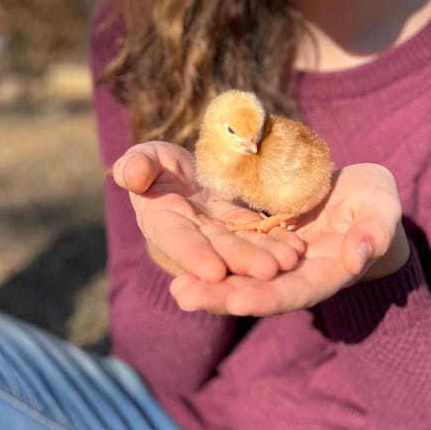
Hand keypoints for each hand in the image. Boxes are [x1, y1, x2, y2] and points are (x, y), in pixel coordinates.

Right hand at [112, 142, 305, 281]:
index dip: (193, 256)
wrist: (181, 174)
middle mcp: (193, 235)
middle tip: (268, 270)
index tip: (214, 271)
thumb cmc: (155, 165)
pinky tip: (296, 246)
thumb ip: (135, 166)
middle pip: (218, 250)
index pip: (177, 240)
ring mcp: (219, 233)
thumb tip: (133, 175)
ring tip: (289, 261)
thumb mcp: (144, 158)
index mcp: (161, 222)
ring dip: (265, 255)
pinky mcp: (240, 224)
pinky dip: (276, 239)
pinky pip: (258, 232)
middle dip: (242, 261)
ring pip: (243, 245)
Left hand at [170, 163, 408, 316]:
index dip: (268, 297)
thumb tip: (358, 257)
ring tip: (176, 288)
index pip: (296, 291)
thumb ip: (375, 232)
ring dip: (209, 285)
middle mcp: (297, 275)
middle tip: (184, 295)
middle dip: (222, 296)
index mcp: (327, 272)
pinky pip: (233, 254)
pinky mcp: (261, 242)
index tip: (237, 301)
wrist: (359, 195)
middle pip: (259, 292)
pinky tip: (180, 261)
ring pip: (240, 277)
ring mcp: (276, 262)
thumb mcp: (382, 208)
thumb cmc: (376, 201)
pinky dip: (209, 260)